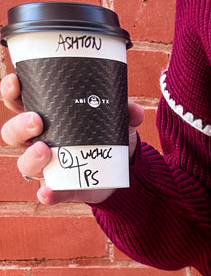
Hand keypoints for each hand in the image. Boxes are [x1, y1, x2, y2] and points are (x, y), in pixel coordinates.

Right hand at [1, 72, 143, 205]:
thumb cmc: (107, 136)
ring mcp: (47, 166)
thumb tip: (134, 110)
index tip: (15, 81)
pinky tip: (48, 192)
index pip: (17, 102)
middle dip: (19, 126)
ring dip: (30, 157)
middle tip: (37, 120)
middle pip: (12, 133)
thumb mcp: (117, 121)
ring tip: (45, 151)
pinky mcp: (61, 188)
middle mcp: (38, 141)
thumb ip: (124, 113)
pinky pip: (49, 193)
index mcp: (44, 117)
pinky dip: (47, 194)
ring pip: (24, 164)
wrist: (121, 170)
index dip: (10, 92)